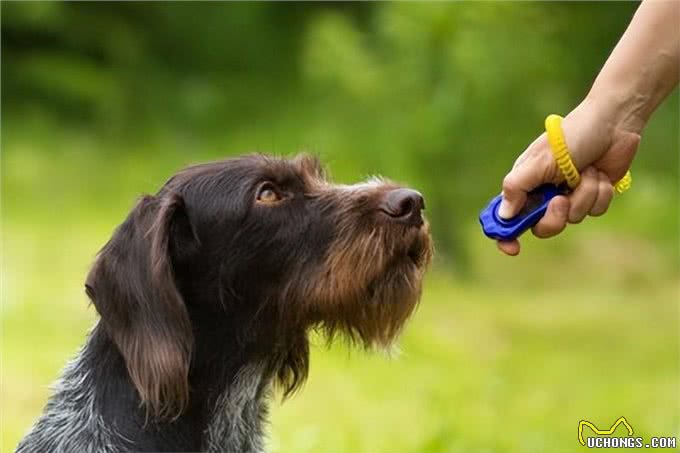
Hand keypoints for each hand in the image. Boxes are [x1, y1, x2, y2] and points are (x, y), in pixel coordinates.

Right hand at [496, 98, 639, 255]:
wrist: (613, 123)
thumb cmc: (571, 136)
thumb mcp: (539, 161)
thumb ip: (517, 187)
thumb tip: (504, 215)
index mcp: (524, 183)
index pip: (507, 216)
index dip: (505, 234)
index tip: (513, 248)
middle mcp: (543, 193)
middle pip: (541, 227)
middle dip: (554, 217)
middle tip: (561, 200)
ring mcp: (568, 196)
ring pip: (572, 219)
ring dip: (583, 195)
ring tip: (587, 172)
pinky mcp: (591, 196)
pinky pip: (594, 211)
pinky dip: (599, 193)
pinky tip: (600, 174)